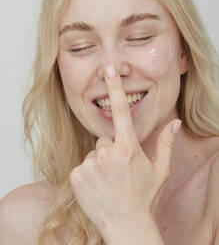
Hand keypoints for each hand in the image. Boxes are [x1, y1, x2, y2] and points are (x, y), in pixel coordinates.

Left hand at [69, 65, 180, 242]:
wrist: (125, 226)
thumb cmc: (144, 198)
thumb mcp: (160, 171)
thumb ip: (166, 143)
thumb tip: (175, 122)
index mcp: (129, 148)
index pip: (121, 111)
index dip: (115, 88)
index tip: (109, 71)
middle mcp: (107, 153)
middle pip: (105, 139)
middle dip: (111, 149)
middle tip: (119, 169)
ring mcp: (89, 165)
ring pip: (94, 152)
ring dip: (99, 162)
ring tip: (108, 180)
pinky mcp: (76, 175)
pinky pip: (82, 165)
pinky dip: (88, 173)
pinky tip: (97, 186)